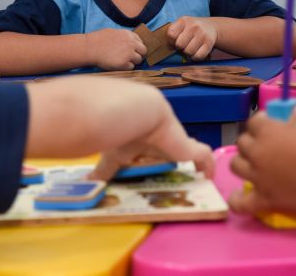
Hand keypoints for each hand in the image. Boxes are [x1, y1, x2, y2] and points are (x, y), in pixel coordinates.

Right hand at [87, 28, 146, 69]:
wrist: (89, 48)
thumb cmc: (97, 40)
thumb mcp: (113, 33)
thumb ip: (123, 37)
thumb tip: (129, 42)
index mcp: (128, 34)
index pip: (140, 41)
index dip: (136, 47)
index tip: (132, 50)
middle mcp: (131, 43)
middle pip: (143, 51)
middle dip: (139, 55)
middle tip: (131, 58)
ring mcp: (129, 54)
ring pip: (139, 60)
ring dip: (132, 62)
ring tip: (121, 61)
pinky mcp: (124, 63)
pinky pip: (131, 67)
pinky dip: (126, 67)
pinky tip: (117, 65)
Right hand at [88, 97, 213, 180]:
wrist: (132, 112)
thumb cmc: (117, 129)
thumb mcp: (110, 155)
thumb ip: (103, 169)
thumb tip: (88, 181)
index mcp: (143, 135)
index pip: (152, 145)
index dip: (154, 154)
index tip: (153, 168)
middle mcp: (162, 136)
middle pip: (171, 148)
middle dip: (172, 160)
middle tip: (174, 181)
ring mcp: (176, 140)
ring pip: (188, 151)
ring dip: (191, 165)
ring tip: (194, 183)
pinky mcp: (188, 147)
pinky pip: (203, 156)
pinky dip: (207, 167)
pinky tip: (208, 178)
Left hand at [167, 17, 217, 60]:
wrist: (211, 26)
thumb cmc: (192, 28)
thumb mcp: (183, 24)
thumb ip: (174, 32)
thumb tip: (168, 47)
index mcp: (184, 20)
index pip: (171, 34)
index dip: (170, 41)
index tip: (174, 42)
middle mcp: (194, 26)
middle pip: (179, 44)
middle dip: (179, 48)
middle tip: (183, 46)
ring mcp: (202, 34)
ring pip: (188, 51)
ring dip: (187, 53)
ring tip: (190, 49)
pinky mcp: (209, 42)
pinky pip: (198, 56)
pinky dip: (195, 58)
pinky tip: (195, 53)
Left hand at [228, 108, 295, 215]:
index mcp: (267, 132)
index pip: (254, 121)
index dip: (261, 120)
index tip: (269, 121)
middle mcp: (257, 153)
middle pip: (242, 142)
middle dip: (252, 140)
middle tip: (265, 144)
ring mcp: (257, 177)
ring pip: (235, 165)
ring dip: (243, 163)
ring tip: (254, 164)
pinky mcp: (262, 198)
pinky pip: (241, 202)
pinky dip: (237, 200)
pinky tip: (239, 196)